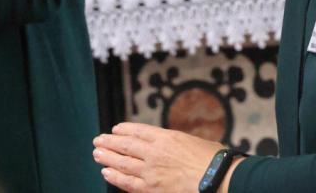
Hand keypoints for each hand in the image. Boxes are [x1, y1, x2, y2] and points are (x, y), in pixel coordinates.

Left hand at [93, 123, 241, 192]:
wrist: (218, 177)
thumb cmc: (212, 160)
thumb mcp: (193, 142)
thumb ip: (176, 143)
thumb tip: (170, 144)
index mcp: (166, 137)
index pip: (138, 131)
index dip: (124, 129)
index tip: (115, 129)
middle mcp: (154, 152)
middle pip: (125, 145)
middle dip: (110, 142)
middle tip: (98, 140)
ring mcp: (151, 171)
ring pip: (122, 163)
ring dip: (107, 157)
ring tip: (97, 154)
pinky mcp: (151, 189)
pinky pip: (127, 182)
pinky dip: (115, 177)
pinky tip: (106, 173)